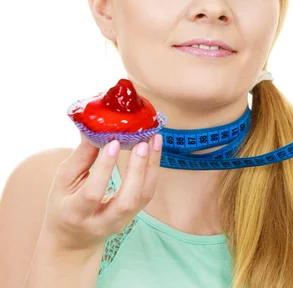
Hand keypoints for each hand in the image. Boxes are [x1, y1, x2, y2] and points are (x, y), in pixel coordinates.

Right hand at [40, 133, 162, 251]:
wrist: (74, 239)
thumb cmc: (64, 204)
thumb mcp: (63, 182)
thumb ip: (81, 157)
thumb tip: (94, 127)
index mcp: (75, 213)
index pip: (93, 193)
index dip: (104, 167)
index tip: (114, 142)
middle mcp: (101, 222)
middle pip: (126, 200)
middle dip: (136, 169)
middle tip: (141, 142)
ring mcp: (121, 222)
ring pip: (142, 197)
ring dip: (151, 166)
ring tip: (154, 139)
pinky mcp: (133, 216)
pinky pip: (147, 193)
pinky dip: (153, 170)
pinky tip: (155, 149)